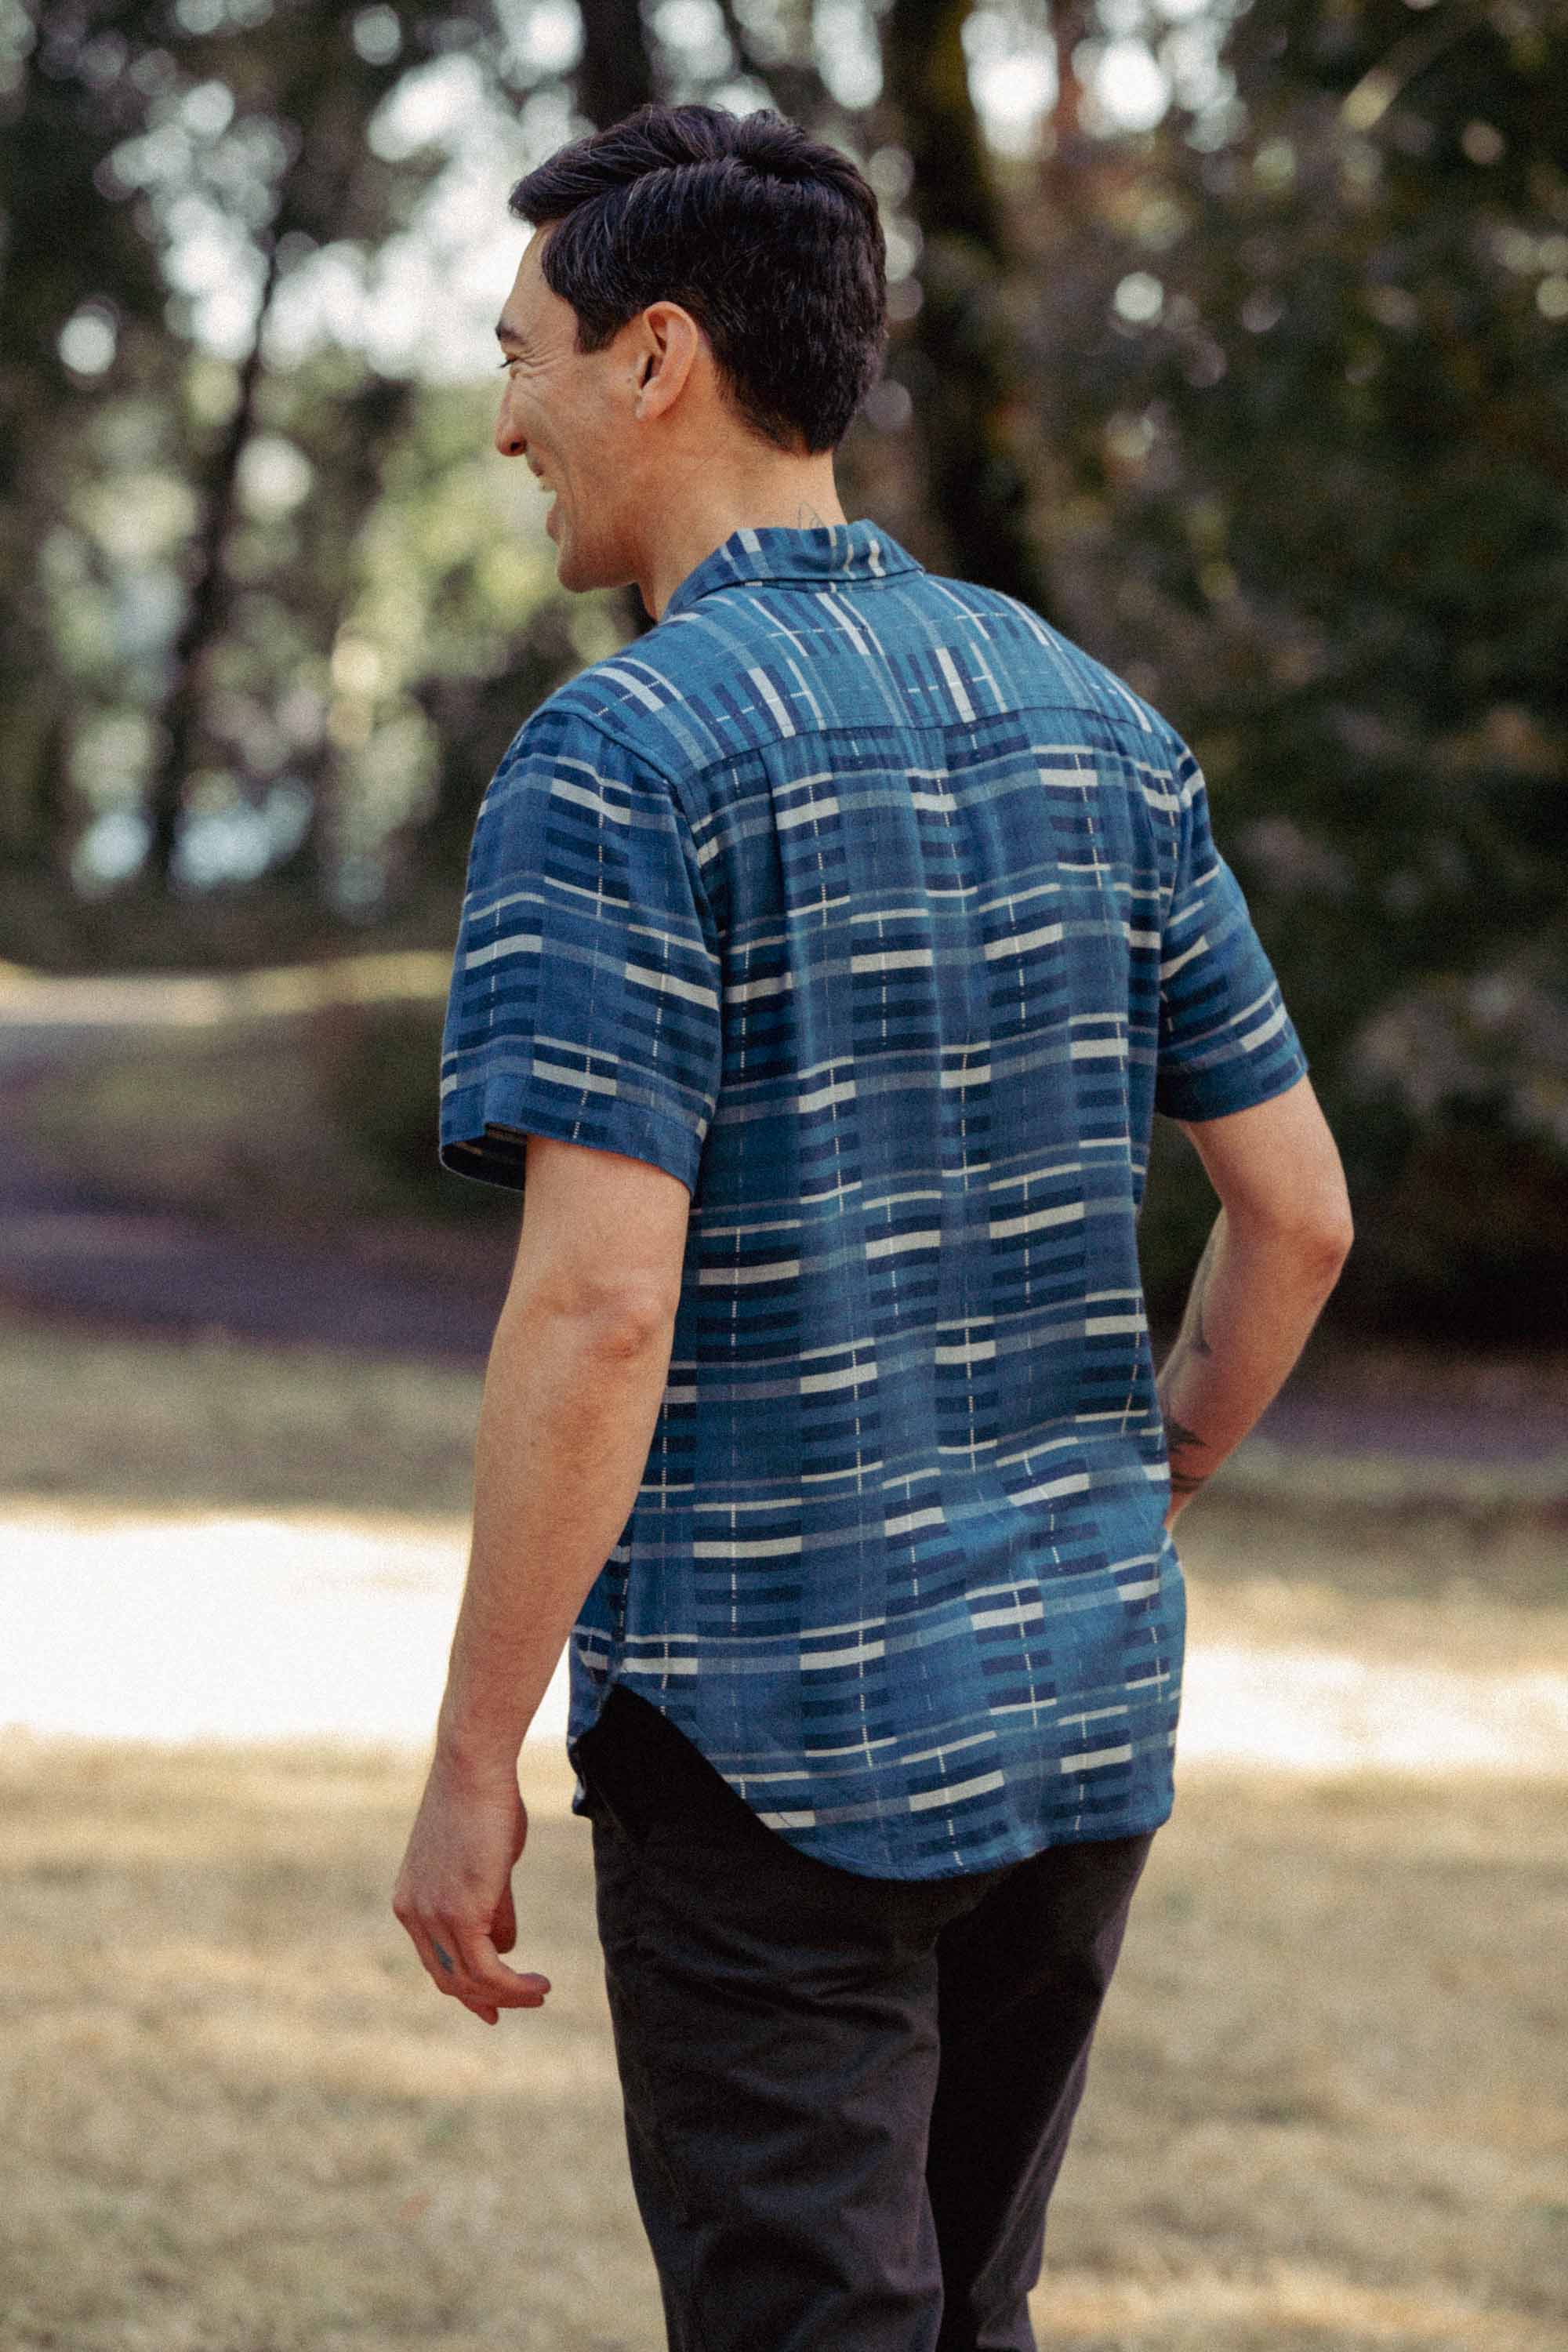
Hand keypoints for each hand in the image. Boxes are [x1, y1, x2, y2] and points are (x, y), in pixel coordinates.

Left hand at [392, 1754, 551, 2024]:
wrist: (475, 1769)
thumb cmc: (485, 1802)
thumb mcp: (485, 1862)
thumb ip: (490, 1903)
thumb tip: (504, 1943)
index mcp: (410, 1900)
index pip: (434, 1959)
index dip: (463, 1986)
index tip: (489, 2004)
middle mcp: (413, 1913)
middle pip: (447, 1977)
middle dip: (483, 1999)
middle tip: (517, 2007)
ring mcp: (434, 1917)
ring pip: (470, 1980)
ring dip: (508, 1994)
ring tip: (540, 1992)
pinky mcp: (461, 1915)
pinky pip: (488, 1971)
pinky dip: (514, 1986)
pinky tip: (538, 1985)